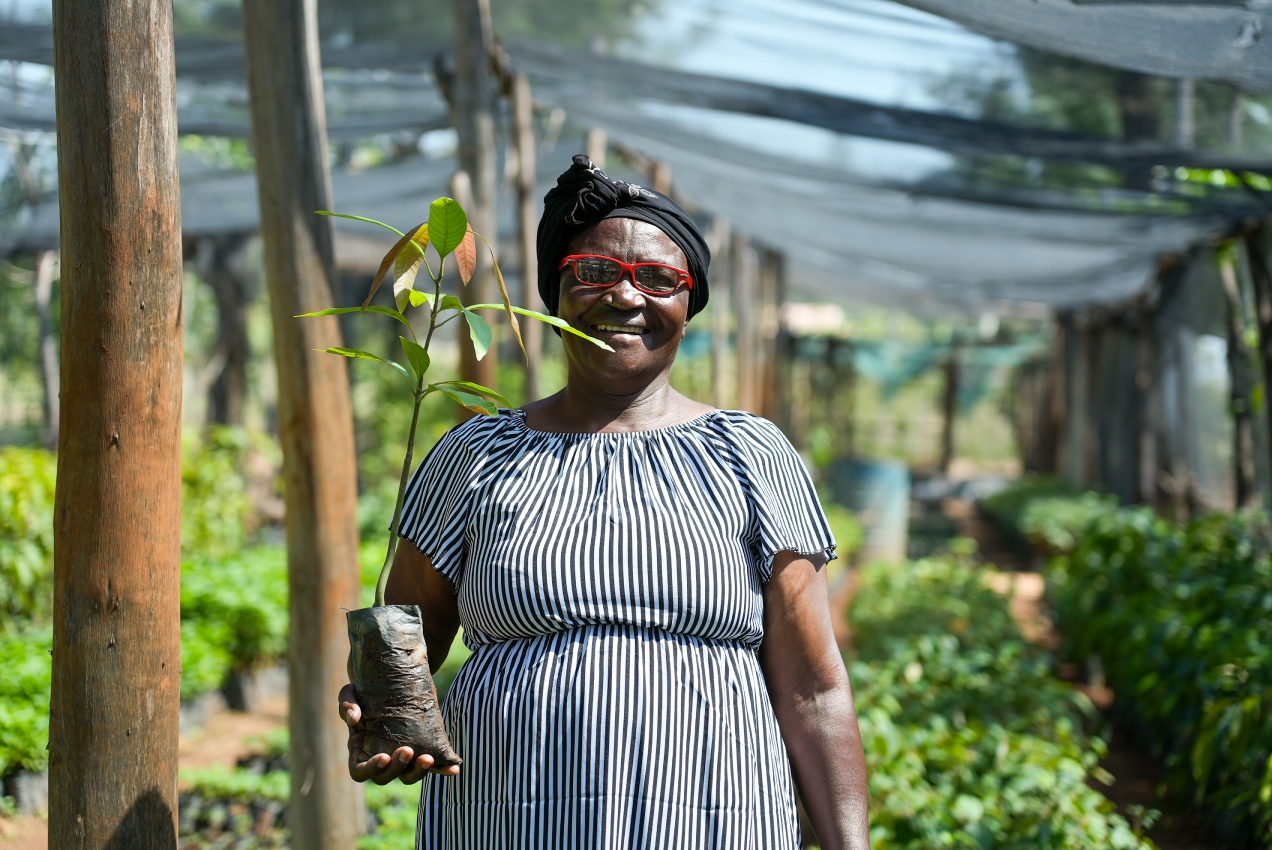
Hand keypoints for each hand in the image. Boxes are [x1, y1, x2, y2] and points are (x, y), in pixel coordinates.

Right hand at [338, 683, 460, 783]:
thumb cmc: (364, 689)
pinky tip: (454, 767)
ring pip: (408, 776)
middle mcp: (380, 757)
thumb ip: (347, 703)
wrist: (389, 681)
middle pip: (386, 777)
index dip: (371, 770)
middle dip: (398, 768)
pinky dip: (444, 768)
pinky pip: (434, 765)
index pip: (360, 772)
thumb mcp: (351, 692)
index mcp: (359, 749)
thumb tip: (354, 718)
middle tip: (408, 750)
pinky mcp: (422, 748)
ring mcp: (401, 756)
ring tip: (429, 758)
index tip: (384, 757)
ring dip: (419, 771)